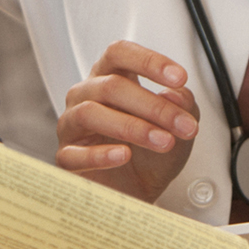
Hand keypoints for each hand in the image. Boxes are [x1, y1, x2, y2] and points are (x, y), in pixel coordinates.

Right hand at [55, 40, 201, 202]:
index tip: (178, 77)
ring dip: (132, 127)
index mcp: (110, 78)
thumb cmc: (151, 154)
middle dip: (153, 106)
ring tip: (162, 141)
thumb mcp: (177, 125)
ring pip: (91, 113)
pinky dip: (101, 154)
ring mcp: (72, 125)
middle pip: (111, 85)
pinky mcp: (67, 157)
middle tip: (182, 124)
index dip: (148, 61)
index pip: (120, 54)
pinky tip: (124, 155)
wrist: (139, 194)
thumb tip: (176, 95)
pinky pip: (76, 152)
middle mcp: (87, 95)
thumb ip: (182, 105)